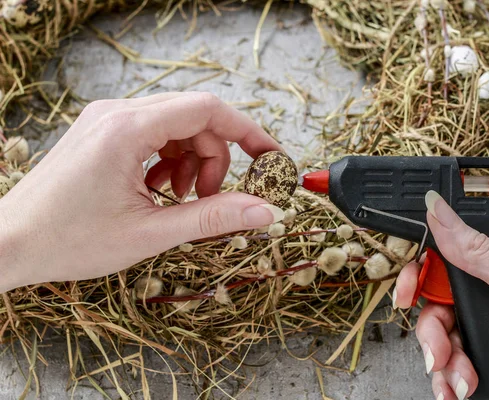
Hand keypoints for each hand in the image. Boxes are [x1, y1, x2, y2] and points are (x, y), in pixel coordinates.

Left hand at [0, 92, 284, 292]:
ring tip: (178, 199)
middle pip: (195, 118)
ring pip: (176, 126)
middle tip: (211, 198)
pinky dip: (168, 160)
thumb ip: (213, 218)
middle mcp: (117, 112)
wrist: (8, 243)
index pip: (208, 109)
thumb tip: (264, 211)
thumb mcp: (150, 232)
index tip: (270, 158)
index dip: (248, 131)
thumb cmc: (69, 240)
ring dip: (191, 161)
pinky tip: (156, 191)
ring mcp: (106, 119)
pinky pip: (153, 134)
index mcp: (128, 128)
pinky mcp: (101, 131)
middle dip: (215, 157)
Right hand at [393, 191, 488, 399]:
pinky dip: (446, 373)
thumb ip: (480, 251)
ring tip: (461, 376)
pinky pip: (445, 354)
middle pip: (436, 295)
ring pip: (436, 328)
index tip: (409, 291)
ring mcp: (486, 321)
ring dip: (442, 357)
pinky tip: (459, 383)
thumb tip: (439, 209)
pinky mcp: (480, 349)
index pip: (449, 251)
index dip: (422, 271)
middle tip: (439, 347)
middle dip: (433, 327)